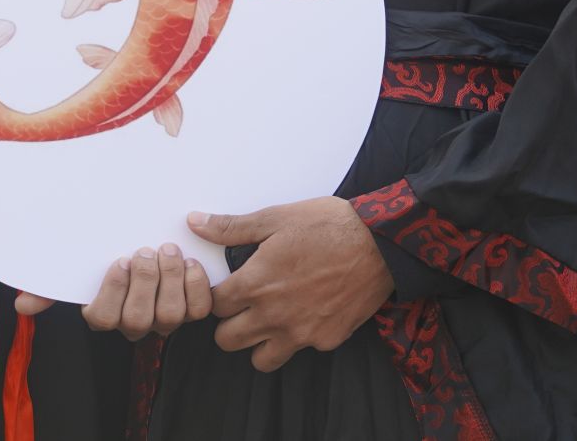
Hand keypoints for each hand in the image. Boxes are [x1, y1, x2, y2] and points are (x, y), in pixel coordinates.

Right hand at [16, 244, 212, 340]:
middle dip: (144, 283)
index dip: (112, 291)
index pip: (102, 319)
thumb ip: (50, 286)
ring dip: (170, 280)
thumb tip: (21, 305)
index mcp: (105, 312)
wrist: (152, 236)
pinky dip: (196, 286)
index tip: (118, 260)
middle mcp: (135, 322)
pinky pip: (199, 310)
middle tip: (145, 251)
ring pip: (171, 316)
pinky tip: (189, 263)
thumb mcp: (79, 266)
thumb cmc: (109, 252)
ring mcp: (166, 318)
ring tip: (168, 251)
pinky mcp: (193, 307)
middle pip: (138, 319)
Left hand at [190, 197, 393, 371]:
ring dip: (258, 342)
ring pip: (260, 359)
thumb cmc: (328, 225)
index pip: (213, 306)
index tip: (227, 288)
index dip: (217, 296)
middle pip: (227, 340)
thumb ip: (232, 227)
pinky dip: (297, 338)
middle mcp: (273, 315)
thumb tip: (195, 223)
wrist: (381, 244)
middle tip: (243, 306)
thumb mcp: (276, 217)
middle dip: (229, 324)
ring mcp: (300, 333)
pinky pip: (299, 351)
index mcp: (256, 283)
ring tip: (269, 319)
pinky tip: (306, 313)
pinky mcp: (325, 341)